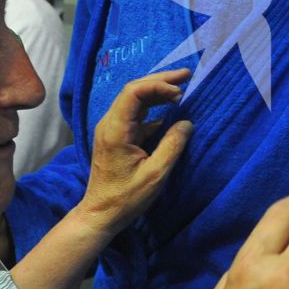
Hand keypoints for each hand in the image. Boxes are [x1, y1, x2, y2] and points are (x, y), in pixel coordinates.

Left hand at [80, 69, 193, 236]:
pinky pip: (137, 114)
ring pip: (135, 100)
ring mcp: (113, 129)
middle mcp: (110, 124)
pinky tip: (172, 110)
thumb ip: (172, 146)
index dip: (158, 86)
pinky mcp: (118, 137)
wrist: (101, 213)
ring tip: (182, 87)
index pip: (134, 92)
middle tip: (187, 75)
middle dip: (160, 80)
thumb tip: (187, 123)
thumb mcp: (155, 174)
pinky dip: (155, 108)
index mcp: (115, 129)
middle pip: (134, 90)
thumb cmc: (126, 197)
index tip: (180, 93)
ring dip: (158, 92)